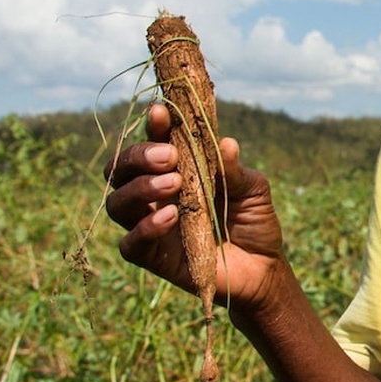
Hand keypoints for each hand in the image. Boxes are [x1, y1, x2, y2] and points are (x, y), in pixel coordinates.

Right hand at [104, 103, 287, 313]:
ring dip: (140, 188)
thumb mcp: (253, 190)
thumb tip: (226, 142)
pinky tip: (171, 216)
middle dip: (138, 156)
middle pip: (120, 170)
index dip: (152, 127)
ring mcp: (150, 225)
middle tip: (170, 157)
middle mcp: (155, 195)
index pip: (151, 144)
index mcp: (176, 170)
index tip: (161, 113)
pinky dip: (146, 227)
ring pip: (117, 203)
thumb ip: (235, 169)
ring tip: (174, 184)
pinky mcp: (152, 257)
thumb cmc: (255, 221)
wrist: (263, 268)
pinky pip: (130, 243)